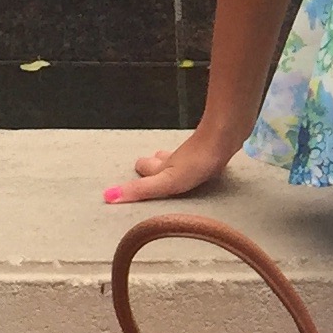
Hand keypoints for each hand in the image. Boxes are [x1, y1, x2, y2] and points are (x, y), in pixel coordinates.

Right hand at [104, 127, 237, 205]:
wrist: (225, 136)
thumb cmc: (197, 160)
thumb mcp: (166, 181)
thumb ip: (141, 189)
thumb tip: (107, 196)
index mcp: (163, 166)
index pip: (144, 166)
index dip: (141, 169)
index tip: (136, 174)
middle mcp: (176, 158)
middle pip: (160, 160)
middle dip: (155, 165)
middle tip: (152, 171)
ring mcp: (195, 154)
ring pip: (180, 158)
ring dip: (175, 163)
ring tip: (176, 170)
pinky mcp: (213, 152)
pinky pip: (201, 157)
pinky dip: (198, 162)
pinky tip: (205, 167)